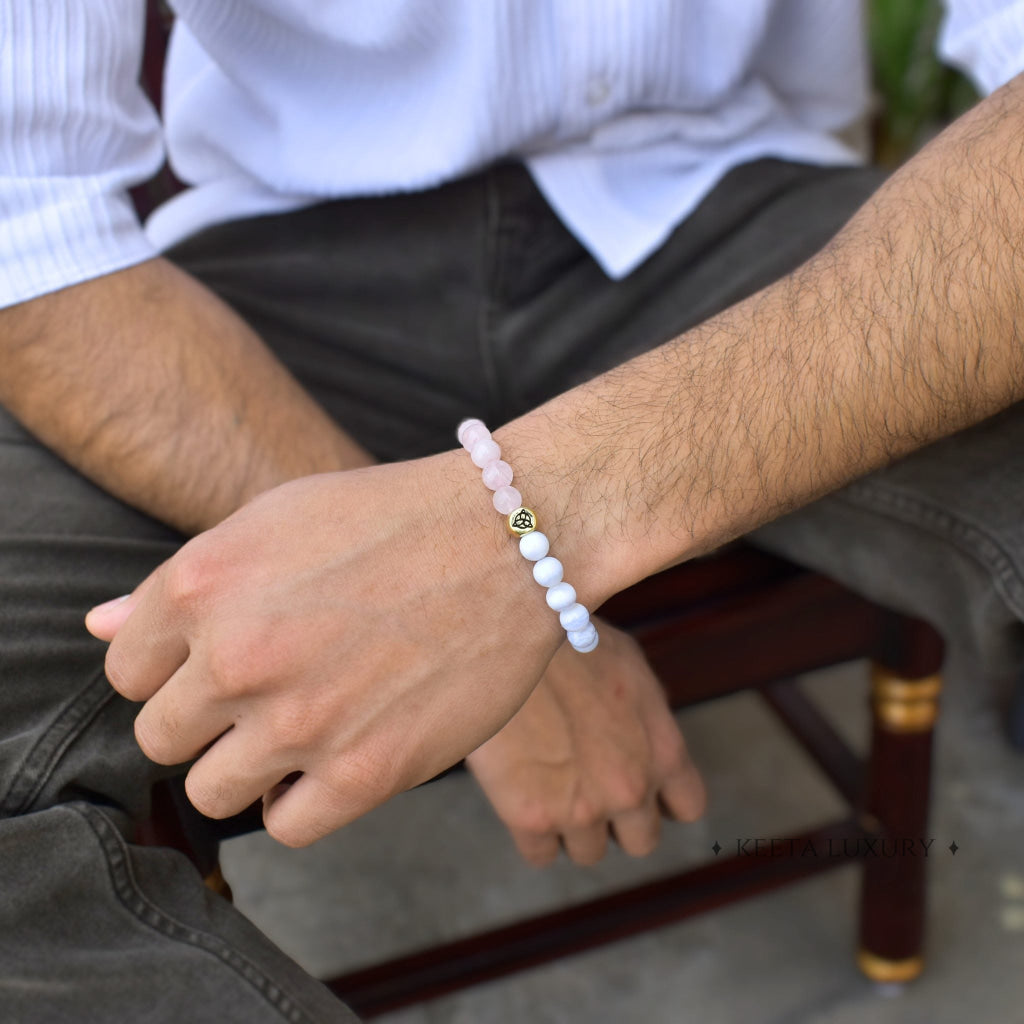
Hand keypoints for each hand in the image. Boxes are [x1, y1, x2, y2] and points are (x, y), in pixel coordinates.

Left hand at [86, 454, 565, 846]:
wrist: (507, 540)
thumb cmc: (392, 519)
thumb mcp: (275, 520)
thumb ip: (184, 581)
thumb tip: (99, 627)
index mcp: (203, 586)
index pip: (126, 672)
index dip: (173, 669)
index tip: (220, 662)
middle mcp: (238, 657)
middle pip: (161, 738)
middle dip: (206, 720)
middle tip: (266, 695)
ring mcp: (299, 721)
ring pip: (212, 792)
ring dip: (248, 767)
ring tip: (302, 728)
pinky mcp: (364, 772)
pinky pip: (285, 826)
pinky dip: (301, 800)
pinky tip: (335, 756)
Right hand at [465, 620, 705, 866]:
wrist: (509, 643)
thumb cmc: (568, 640)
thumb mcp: (629, 666)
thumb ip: (648, 710)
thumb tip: (649, 733)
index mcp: (663, 751)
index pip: (687, 807)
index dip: (663, 801)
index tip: (641, 790)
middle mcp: (630, 789)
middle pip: (641, 841)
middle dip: (618, 820)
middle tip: (589, 788)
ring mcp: (581, 809)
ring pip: (589, 852)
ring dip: (573, 827)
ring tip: (550, 787)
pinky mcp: (531, 818)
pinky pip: (541, 854)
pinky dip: (533, 833)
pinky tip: (522, 797)